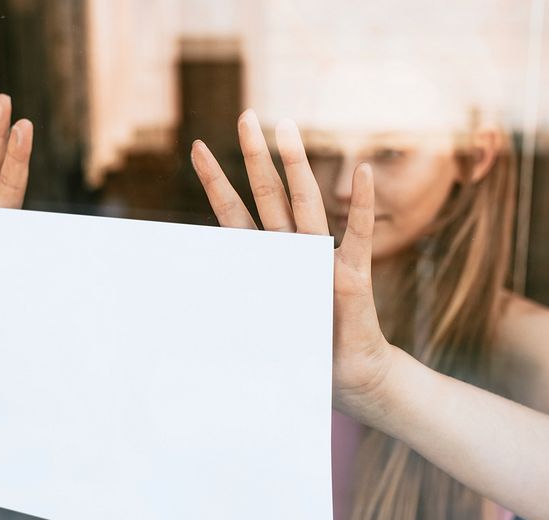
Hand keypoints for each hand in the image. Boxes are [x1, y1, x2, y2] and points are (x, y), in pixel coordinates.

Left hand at [189, 109, 394, 413]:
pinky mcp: (354, 276)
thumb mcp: (256, 331)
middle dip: (257, 156)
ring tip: (288, 128)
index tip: (198, 147)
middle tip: (247, 114)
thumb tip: (185, 303)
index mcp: (268, 261)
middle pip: (271, 195)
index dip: (216, 182)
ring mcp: (324, 259)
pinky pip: (357, 237)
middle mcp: (294, 250)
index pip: (235, 214)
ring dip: (297, 166)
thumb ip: (232, 311)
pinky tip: (362, 174)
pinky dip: (361, 207)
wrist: (348, 375)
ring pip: (307, 205)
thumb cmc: (304, 353)